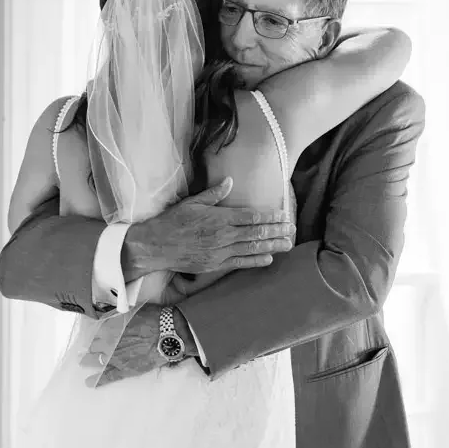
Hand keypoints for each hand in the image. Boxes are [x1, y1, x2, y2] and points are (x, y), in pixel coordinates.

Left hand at [81, 305, 196, 386]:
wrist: (169, 334)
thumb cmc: (155, 319)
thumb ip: (122, 315)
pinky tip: (89, 383)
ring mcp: (116, 358)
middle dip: (90, 346)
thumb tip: (115, 314)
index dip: (96, 332)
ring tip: (82, 361)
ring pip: (96, 360)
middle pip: (94, 345)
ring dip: (87, 360)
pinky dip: (97, 380)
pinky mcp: (125, 370)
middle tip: (85, 348)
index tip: (94, 334)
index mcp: (112, 326)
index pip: (97, 330)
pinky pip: (108, 377)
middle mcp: (110, 342)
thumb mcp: (136, 310)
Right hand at [122, 177, 294, 278]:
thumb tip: (230, 181)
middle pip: (256, 233)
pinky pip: (240, 263)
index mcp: (219, 218)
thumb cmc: (172, 221)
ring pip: (252, 248)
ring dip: (272, 246)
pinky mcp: (214, 265)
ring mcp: (220, 252)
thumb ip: (214, 193)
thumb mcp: (192, 202)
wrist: (155, 246)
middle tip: (293, 229)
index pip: (251, 217)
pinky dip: (255, 261)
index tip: (283, 215)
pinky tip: (268, 258)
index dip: (270, 216)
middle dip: (277, 231)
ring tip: (288, 244)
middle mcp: (222, 236)